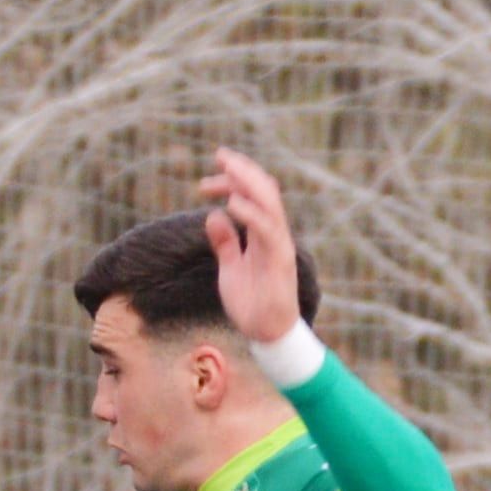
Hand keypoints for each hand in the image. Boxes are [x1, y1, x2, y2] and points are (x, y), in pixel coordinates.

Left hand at [200, 148, 308, 352]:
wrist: (268, 335)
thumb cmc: (252, 305)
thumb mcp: (231, 269)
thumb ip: (225, 243)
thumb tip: (213, 216)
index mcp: (263, 235)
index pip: (252, 197)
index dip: (234, 181)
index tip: (210, 175)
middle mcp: (274, 234)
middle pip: (263, 190)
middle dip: (242, 170)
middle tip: (219, 155)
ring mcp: (278, 245)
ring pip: (269, 202)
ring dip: (247, 182)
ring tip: (226, 169)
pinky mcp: (280, 260)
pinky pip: (267, 230)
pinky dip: (250, 213)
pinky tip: (231, 203)